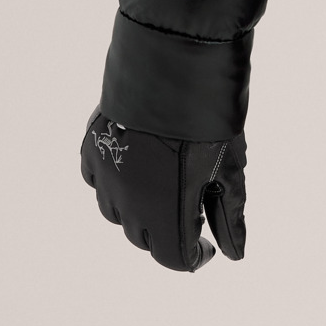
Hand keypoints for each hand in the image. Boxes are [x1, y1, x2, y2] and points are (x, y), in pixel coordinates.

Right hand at [80, 108, 245, 270]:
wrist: (175, 67)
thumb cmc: (210, 120)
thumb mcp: (228, 169)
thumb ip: (228, 215)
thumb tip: (234, 253)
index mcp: (166, 215)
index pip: (174, 258)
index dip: (194, 256)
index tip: (206, 245)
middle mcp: (129, 205)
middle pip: (144, 238)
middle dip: (166, 232)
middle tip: (187, 208)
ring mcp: (106, 177)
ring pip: (117, 213)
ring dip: (138, 210)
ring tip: (163, 184)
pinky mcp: (92, 151)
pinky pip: (98, 182)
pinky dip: (114, 183)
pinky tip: (135, 166)